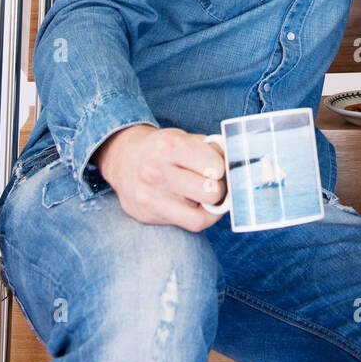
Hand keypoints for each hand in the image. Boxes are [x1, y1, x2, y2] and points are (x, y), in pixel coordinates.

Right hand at [95, 124, 227, 230]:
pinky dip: (202, 218)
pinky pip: (189, 224)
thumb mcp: (185, 137)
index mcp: (169, 145)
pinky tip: (199, 208)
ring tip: (207, 196)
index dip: (224, 169)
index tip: (220, 168)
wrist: (124, 159)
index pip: (215, 167)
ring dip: (211, 206)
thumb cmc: (164, 148)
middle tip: (216, 184)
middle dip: (220, 189)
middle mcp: (156, 171)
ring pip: (201, 214)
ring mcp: (150, 195)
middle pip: (210, 192)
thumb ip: (211, 149)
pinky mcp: (147, 213)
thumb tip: (237, 168)